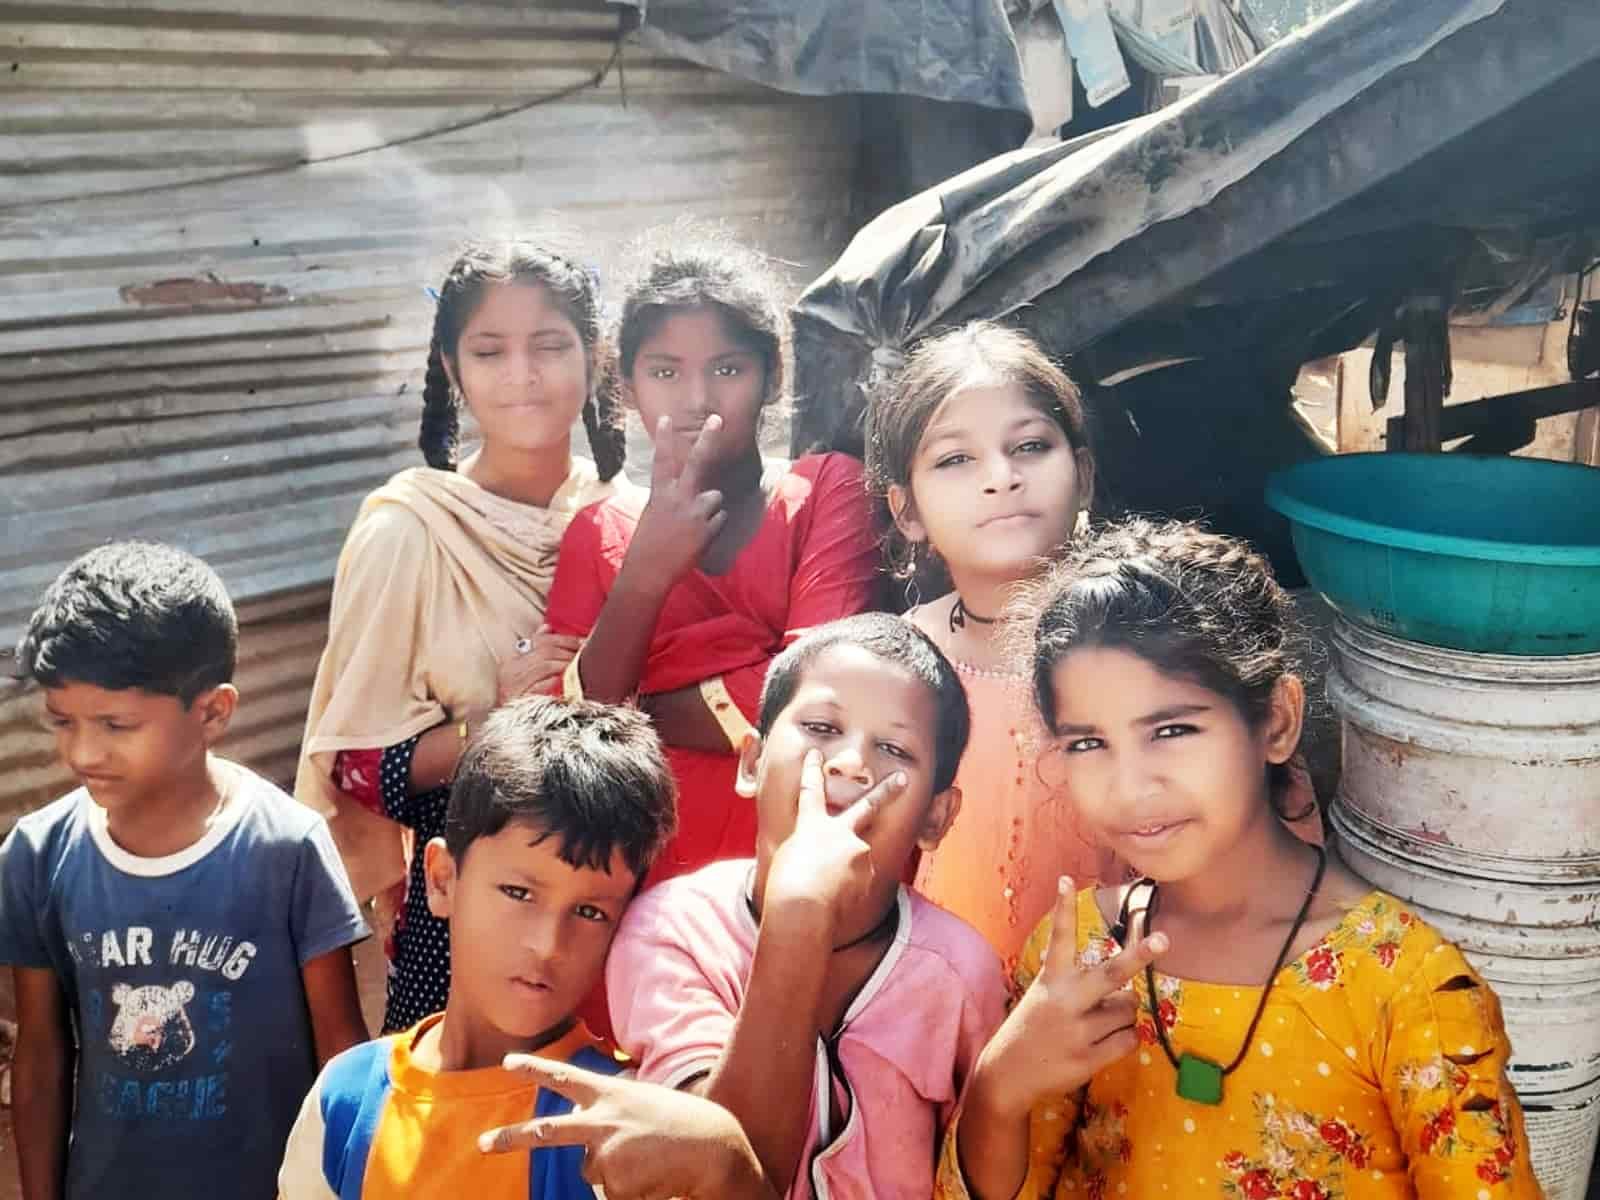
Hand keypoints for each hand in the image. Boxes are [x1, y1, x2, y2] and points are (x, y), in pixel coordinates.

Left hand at [479, 1055, 772, 1199]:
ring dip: (615, 1173)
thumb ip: (611, 1116)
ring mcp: (605, 1151)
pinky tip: (652, 1179)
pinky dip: (628, 1192)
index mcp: (611, 1094)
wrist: (713, 1147)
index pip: (566, 1076)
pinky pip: (610, 1195)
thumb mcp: (643, 1103)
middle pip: (547, 1131)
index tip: (507, 1061)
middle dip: (511, 1139)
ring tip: (649, 1162)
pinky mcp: (613, 1182)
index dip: (536, 1068)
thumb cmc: (683, 1122)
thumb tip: (586, 1157)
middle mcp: (601, 1120)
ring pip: (592, 1172)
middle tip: (481, 1145)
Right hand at [497, 625, 582, 700]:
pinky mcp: (521, 701)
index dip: (565, 639)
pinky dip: (555, 681)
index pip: (541, 642)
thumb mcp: (525, 673)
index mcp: (512, 662)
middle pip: (545, 652)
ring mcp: (514, 687)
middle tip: (586, 655)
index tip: (583, 642)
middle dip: (569, 652)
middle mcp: (511, 672)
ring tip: (580, 667)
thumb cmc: (520, 699)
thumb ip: (535, 649)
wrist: (509, 731)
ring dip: (566, 665)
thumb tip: (547, 627)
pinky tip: (566, 681)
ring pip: (545, 666)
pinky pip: (541, 686)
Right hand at [621, 416, 727, 591]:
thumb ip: (672, 500)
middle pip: (697, 462)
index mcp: (659, 494)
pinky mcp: (707, 529)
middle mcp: (678, 497)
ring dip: (710, 509)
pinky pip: (720, 519)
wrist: (648, 572)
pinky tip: (698, 540)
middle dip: (708, 438)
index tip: (667, 418)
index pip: (661, 460)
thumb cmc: (648, 546)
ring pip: (715, 497)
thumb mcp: (654, 516)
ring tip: (693, 528)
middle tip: (718, 419)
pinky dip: (713, 528)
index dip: (664, 439)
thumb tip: (694, 493)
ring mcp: (694, 512)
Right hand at [763, 749, 904, 935]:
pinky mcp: (867, 874)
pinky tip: (832, 900)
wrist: (802, 909)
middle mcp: (840, 833)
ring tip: (824, 890)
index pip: (812, 792)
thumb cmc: (785, 886)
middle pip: (867, 805)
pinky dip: (847, 890)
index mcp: (813, 826)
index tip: (816, 755)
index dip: (813, 772)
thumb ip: (809, 848)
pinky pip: (858, 881)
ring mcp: (858, 852)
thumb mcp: (789, 859)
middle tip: (903, 778)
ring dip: (845, 872)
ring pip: (857, 859)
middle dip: (887, 790)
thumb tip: (821, 856)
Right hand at [970, 877, 1167, 1117]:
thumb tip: (1130, 993)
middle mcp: (1064, 1000)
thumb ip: (1080, 988)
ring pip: (1128, 1012)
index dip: (1063, 908)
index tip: (1065, 880)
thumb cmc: (1034, 1027)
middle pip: (1111, 973)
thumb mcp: (1045, 996)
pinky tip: (1103, 1044)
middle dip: (1140, 955)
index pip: (1059, 937)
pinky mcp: (1087, 1058)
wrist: (1007, 1074)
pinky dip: (1125, 1040)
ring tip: (1097, 1024)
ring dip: (1123, 1016)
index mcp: (1051, 979)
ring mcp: (1077, 1030)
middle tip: (1163, 939)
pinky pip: (1129, 1041)